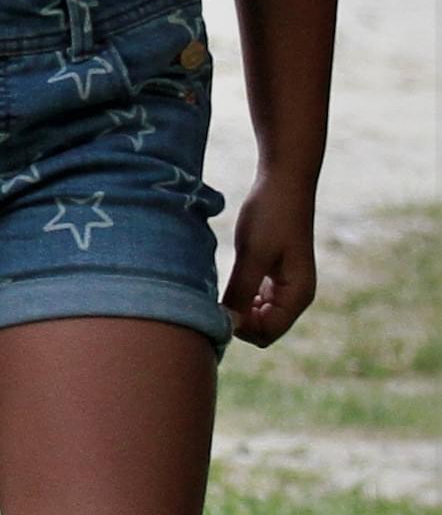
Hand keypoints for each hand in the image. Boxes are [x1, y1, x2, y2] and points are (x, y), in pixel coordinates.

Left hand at [223, 169, 318, 346]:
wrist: (283, 180)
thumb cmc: (270, 215)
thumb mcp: (252, 255)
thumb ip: (241, 292)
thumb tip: (228, 324)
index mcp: (298, 296)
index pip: (266, 334)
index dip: (239, 327)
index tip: (216, 304)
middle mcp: (296, 295)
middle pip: (262, 327)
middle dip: (239, 318)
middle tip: (215, 292)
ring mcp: (287, 285)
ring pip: (258, 313)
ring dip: (238, 305)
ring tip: (222, 280)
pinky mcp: (276, 272)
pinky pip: (257, 297)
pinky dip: (242, 293)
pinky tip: (230, 274)